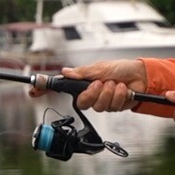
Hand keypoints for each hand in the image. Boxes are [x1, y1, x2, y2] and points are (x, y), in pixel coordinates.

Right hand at [27, 60, 147, 111]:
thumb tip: (65, 72)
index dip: (47, 90)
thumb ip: (83, 73)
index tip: (33, 90)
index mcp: (83, 82)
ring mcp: (102, 101)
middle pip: (82, 102)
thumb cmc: (120, 68)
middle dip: (93, 93)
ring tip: (116, 83)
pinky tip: (124, 89)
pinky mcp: (113, 107)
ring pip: (98, 105)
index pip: (62, 88)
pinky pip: (112, 106)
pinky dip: (119, 95)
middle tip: (100, 83)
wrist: (141, 76)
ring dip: (109, 92)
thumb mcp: (100, 68)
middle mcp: (90, 93)